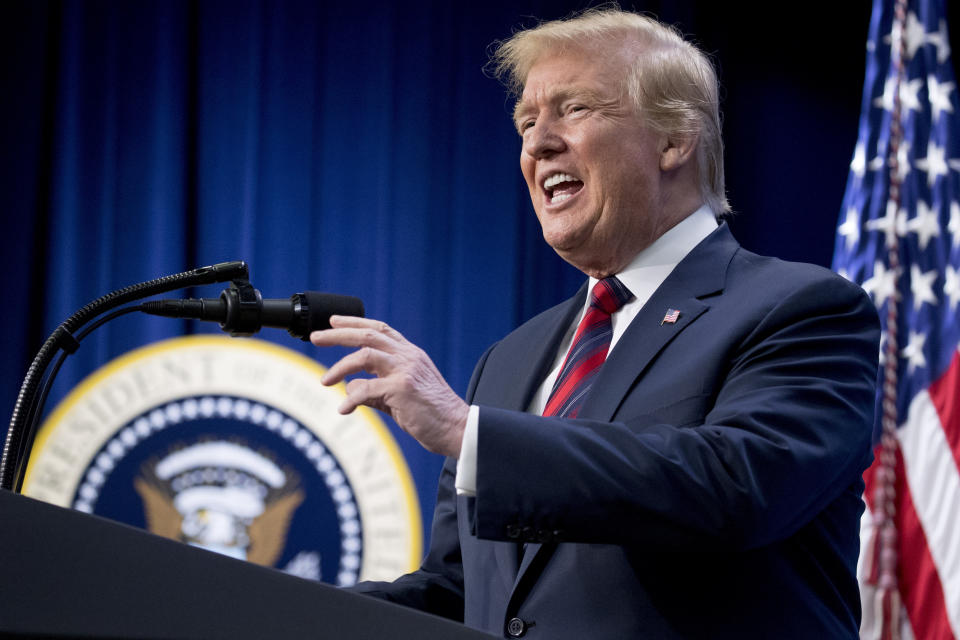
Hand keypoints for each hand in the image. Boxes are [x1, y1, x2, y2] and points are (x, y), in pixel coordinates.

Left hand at [310, 316, 468, 457]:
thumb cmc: (431, 414)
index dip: (355, 323)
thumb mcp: (401, 395)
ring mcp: (405, 370)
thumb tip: (349, 387)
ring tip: (323, 380)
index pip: (380, 329)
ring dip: (339, 367)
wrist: (457, 428)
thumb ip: (376, 388)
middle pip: (367, 335)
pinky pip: (366, 389)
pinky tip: (344, 410)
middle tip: (315, 337)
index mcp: (410, 354)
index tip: (334, 321)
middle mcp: (408, 357)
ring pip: (364, 356)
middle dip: (337, 334)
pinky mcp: (402, 389)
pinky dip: (350, 399)